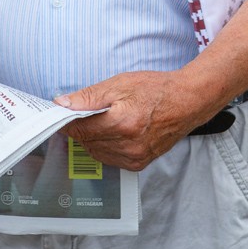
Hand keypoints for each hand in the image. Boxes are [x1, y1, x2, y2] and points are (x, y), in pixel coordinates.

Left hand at [55, 70, 199, 170]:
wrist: (186, 103)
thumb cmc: (156, 89)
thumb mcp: (121, 84)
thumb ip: (90, 96)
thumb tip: (62, 104)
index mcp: (122, 123)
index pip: (79, 129)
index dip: (67, 120)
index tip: (61, 112)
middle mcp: (128, 146)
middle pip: (86, 141)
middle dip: (79, 127)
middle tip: (81, 112)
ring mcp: (134, 157)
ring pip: (95, 152)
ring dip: (91, 138)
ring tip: (100, 119)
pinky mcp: (138, 164)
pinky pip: (109, 158)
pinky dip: (103, 146)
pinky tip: (110, 131)